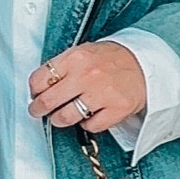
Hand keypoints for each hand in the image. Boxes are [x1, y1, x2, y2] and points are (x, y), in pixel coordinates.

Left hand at [27, 41, 147, 132]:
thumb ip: (62, 67)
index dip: (34, 90)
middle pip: (49, 101)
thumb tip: (38, 87)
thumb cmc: (111, 60)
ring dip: (59, 120)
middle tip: (38, 111)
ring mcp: (103, 93)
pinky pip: (90, 126)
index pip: (40, 79)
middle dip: (38, 109)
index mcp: (76, 57)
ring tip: (61, 116)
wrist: (145, 65)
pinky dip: (87, 124)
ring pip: (65, 117)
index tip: (35, 94)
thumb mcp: (84, 52)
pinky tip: (89, 115)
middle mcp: (87, 75)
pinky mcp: (116, 109)